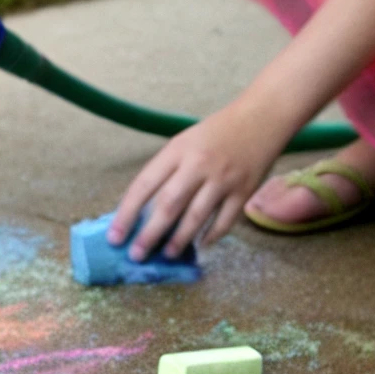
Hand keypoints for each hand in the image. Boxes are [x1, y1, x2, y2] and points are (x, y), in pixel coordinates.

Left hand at [107, 100, 290, 260]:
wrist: (260, 118)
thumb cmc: (214, 134)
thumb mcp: (183, 143)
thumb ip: (165, 173)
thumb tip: (141, 212)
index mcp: (177, 150)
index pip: (144, 184)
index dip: (126, 213)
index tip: (114, 237)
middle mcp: (198, 164)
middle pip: (168, 204)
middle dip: (149, 233)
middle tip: (136, 255)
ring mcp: (223, 179)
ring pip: (196, 216)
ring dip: (179, 240)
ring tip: (167, 255)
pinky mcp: (244, 190)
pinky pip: (225, 221)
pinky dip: (211, 236)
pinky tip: (200, 245)